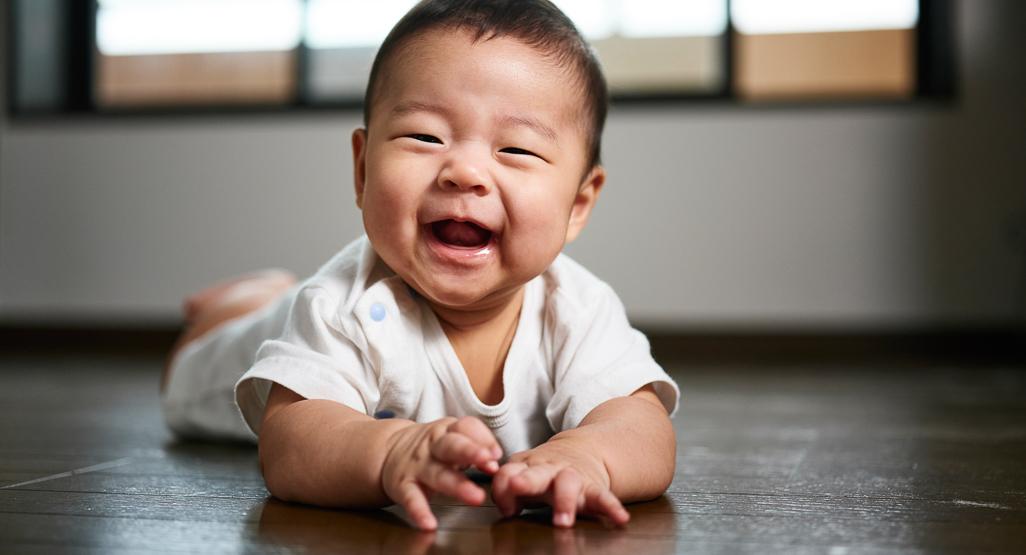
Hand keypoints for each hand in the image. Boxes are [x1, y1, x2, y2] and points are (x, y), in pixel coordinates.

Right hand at [381, 416, 501, 529]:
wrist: (387, 450)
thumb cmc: (430, 448)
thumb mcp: (451, 438)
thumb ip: (475, 446)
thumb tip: (495, 461)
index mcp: (447, 431)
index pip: (465, 427)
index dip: (483, 438)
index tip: (496, 455)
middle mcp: (432, 447)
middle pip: (452, 446)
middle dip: (470, 452)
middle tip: (488, 462)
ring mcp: (417, 466)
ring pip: (438, 474)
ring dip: (457, 486)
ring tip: (476, 498)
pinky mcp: (402, 486)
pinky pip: (411, 499)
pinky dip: (419, 511)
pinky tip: (429, 524)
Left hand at [491, 440, 629, 527]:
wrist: (580, 451)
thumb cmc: (546, 470)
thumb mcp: (524, 473)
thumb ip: (507, 489)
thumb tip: (506, 507)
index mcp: (529, 466)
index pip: (508, 473)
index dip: (502, 488)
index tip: (506, 508)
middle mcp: (549, 470)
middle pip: (536, 473)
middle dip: (527, 480)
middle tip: (518, 485)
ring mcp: (572, 477)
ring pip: (568, 483)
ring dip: (564, 500)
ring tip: (563, 521)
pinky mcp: (594, 488)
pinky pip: (604, 497)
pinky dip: (612, 508)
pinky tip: (619, 518)